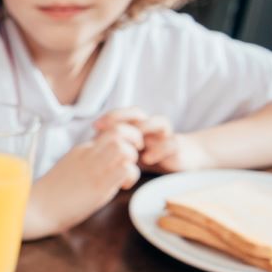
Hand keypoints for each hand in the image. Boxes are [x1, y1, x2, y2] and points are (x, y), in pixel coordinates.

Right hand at [27, 122, 141, 236]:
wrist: (35, 210)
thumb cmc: (48, 197)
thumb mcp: (68, 170)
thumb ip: (85, 163)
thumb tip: (101, 166)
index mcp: (81, 150)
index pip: (109, 129)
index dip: (123, 137)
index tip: (123, 152)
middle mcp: (89, 153)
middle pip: (120, 130)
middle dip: (134, 141)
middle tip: (132, 158)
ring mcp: (93, 168)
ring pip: (125, 147)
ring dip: (132, 159)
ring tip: (125, 174)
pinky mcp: (98, 184)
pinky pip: (126, 169)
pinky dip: (131, 177)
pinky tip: (123, 187)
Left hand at [95, 107, 211, 172]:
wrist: (184, 158)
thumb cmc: (152, 155)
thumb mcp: (131, 152)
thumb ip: (115, 148)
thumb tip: (88, 148)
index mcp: (139, 126)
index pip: (123, 114)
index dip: (110, 117)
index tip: (95, 126)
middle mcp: (152, 126)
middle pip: (139, 112)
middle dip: (122, 117)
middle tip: (107, 127)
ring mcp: (166, 135)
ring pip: (159, 122)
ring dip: (144, 128)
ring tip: (131, 142)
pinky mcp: (178, 147)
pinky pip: (171, 144)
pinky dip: (159, 150)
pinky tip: (147, 159)